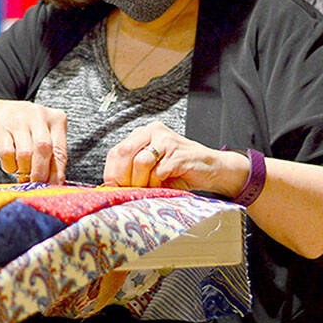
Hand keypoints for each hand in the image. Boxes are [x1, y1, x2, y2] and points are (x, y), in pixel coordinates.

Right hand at [0, 99, 66, 183]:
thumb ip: (54, 157)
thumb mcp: (48, 136)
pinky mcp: (1, 127)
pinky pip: (7, 154)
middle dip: (40, 173)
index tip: (52, 186)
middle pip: (43, 149)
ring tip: (24, 174)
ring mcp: (19, 120)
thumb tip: (56, 183)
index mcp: (56, 119)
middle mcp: (39, 116)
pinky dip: (10, 166)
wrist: (4, 111)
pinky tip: (12, 166)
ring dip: (24, 170)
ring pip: (25, 153)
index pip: (60, 150)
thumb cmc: (31, 129)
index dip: (57, 172)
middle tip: (37, 185)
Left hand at [102, 122, 242, 191]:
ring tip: (150, 188)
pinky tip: (164, 185)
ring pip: (141, 162)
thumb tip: (111, 187)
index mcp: (143, 133)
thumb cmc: (179, 171)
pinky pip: (159, 171)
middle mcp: (152, 131)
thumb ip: (133, 171)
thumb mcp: (151, 169)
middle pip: (124, 152)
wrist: (211, 169)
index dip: (112, 172)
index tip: (113, 188)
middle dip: (124, 177)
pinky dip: (158, 183)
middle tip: (129, 191)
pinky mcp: (179, 153)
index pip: (117, 151)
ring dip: (142, 182)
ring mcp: (166, 140)